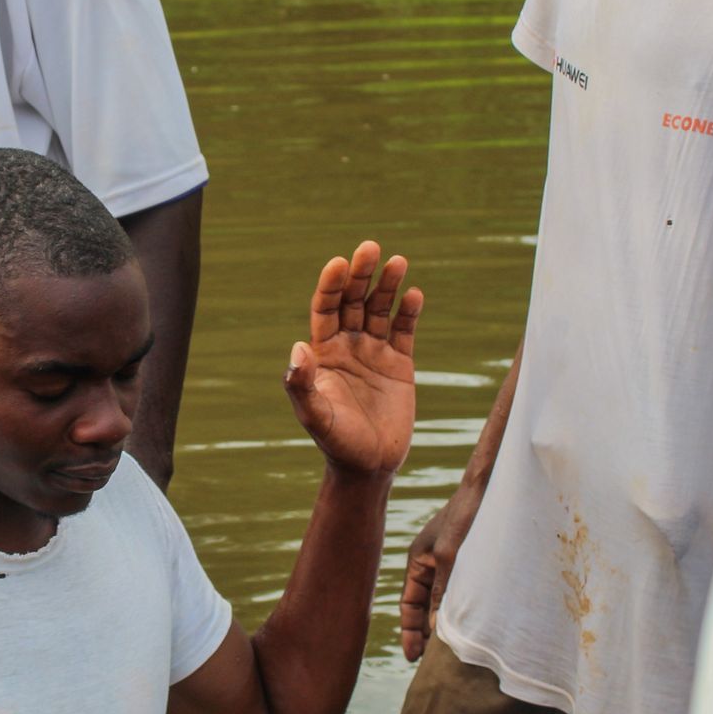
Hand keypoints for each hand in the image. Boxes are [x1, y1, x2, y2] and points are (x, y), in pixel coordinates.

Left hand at [283, 241, 421, 476]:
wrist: (369, 466)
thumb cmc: (336, 442)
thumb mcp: (315, 415)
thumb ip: (301, 384)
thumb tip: (298, 348)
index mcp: (323, 353)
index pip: (325, 309)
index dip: (330, 285)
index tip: (338, 263)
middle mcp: (348, 346)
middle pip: (353, 300)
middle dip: (360, 274)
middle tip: (370, 247)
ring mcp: (374, 352)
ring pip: (381, 309)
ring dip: (388, 285)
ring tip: (398, 262)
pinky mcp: (400, 364)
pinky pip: (405, 331)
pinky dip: (410, 312)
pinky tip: (414, 294)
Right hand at [399, 480, 481, 660]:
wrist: (496, 487)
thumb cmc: (469, 517)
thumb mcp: (450, 558)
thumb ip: (444, 595)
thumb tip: (437, 631)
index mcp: (419, 560)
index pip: (409, 603)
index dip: (409, 630)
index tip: (413, 658)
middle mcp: (435, 563)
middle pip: (427, 606)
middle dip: (428, 633)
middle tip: (432, 665)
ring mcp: (456, 563)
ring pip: (449, 602)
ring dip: (450, 624)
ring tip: (454, 654)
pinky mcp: (477, 563)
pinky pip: (468, 595)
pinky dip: (468, 612)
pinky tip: (478, 630)